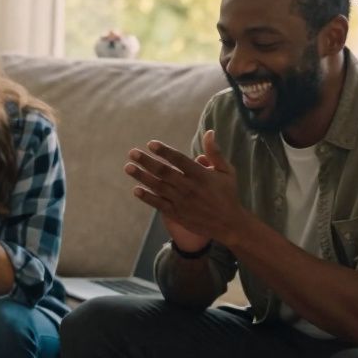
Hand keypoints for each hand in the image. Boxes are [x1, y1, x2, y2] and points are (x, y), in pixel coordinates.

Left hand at [124, 130, 244, 246]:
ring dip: (142, 177)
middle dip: (147, 162)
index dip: (164, 151)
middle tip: (132, 153)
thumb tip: (209, 132)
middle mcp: (189, 187)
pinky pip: (159, 204)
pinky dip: (147, 197)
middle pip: (164, 172)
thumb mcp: (226, 171)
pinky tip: (136, 190)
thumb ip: (215, 153)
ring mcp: (182, 201)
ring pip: (158, 187)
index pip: (179, 160)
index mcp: (201, 175)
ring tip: (128, 167)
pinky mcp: (177, 214)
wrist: (229, 225)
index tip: (150, 144)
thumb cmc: (227, 194)